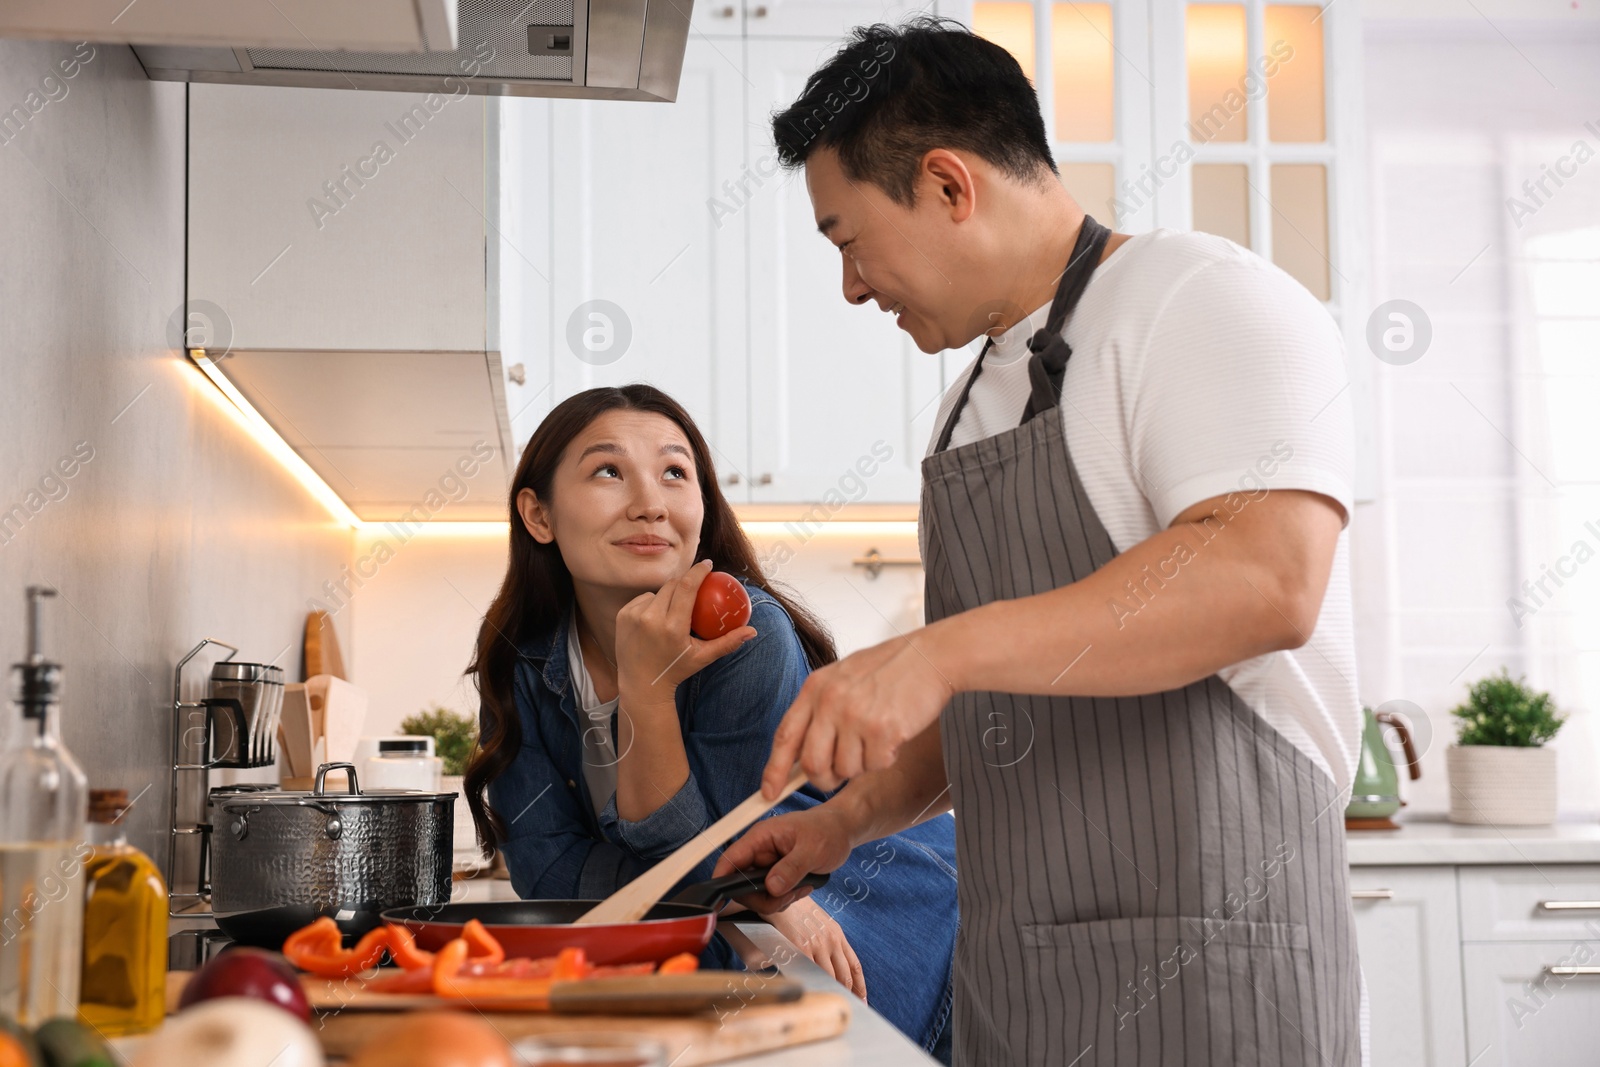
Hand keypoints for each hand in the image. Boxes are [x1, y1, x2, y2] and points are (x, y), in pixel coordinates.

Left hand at [615, 560, 755, 705]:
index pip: (686, 587)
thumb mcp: (703, 657)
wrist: (641, 684)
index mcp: (672, 627)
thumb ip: (728, 643)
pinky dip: (651, 604)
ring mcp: (634, 616)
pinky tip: (654, 619)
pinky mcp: (623, 615)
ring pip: (657, 592)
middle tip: (694, 585)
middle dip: (684, 582)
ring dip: (667, 596)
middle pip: (672, 586)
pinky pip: (642, 599)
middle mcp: (651, 619)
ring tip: (673, 611)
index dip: (698, 571)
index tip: (707, 564)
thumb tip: (753, 631)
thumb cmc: (676, 670)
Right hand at [714, 804, 856, 906]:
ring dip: (777, 900)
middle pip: (741, 885)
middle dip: (763, 898)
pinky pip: (771, 896)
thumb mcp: (812, 849)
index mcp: (760, 838)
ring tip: (800, 888)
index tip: (727, 901)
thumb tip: (771, 887)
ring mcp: (767, 865)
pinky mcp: (777, 875)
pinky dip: (785, 898)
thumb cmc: (827, 830)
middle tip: (787, 896)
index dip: (723, 881)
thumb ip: (791, 868)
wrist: (841, 830)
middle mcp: (759, 852)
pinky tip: (802, 887)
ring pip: (757, 895)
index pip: (729, 860)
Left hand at [759, 628, 955, 795]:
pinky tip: (894, 734)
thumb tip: (800, 756)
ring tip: (877, 737)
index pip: (785, 736)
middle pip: (812, 764)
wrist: (931, 656)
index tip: (768, 792)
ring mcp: (856, 716)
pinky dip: (885, 759)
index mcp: (815, 687)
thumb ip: (820, 710)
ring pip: (846, 769)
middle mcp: (831, 701)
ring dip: (862, 764)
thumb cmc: (889, 669)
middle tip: (840, 772)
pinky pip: (875, 766)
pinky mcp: (883, 729)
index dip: (773, 769)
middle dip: (824, 778)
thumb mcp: (842, 677)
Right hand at [764, 897, 866, 1000]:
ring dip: (829, 991)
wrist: (782, 893)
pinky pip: (809, 971)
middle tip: (847, 1007)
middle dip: (847, 993)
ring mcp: (817, 944)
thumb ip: (827, 941)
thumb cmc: (798, 909)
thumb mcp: (820, 922)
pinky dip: (811, 983)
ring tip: (828, 1004)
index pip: (854, 965)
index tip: (862, 999)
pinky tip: (812, 992)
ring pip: (828, 976)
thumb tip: (829, 964)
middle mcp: (831, 940)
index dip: (860, 985)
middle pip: (844, 975)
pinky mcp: (800, 946)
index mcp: (837, 935)